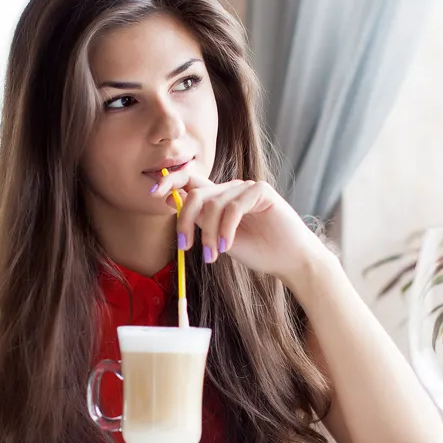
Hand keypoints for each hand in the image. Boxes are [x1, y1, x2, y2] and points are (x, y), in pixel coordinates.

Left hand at [149, 172, 328, 287]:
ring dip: (208, 233)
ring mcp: (246, 188)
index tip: (153, 194)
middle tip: (184, 246)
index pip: (189, 181)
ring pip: (213, 203)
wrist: (288, 260)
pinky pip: (233, 206)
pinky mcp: (261, 191)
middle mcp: (230, 189)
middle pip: (195, 193)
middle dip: (184, 220)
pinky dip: (226, 229)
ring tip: (212, 255)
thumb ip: (199, 221)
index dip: (169, 182)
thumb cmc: (257, 251)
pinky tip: (226, 246)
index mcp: (219, 198)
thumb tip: (171, 202)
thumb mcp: (218, 237)